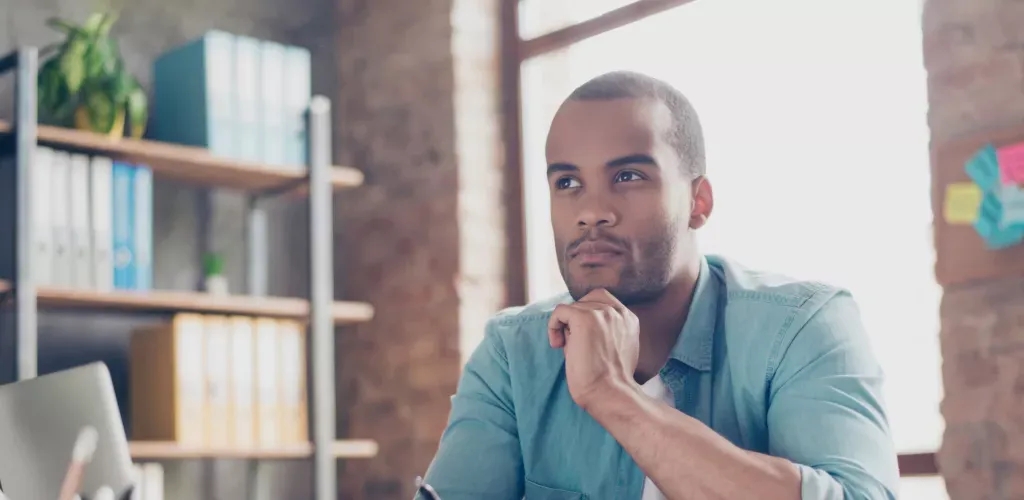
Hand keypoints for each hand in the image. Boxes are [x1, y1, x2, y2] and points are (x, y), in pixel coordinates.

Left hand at [548, 289, 639, 410]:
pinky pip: (560, 311)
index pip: (603, 301)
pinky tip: (557, 344)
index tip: (582, 336)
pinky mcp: (584, 318)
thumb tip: (573, 325)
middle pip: (587, 301)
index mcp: (629, 319)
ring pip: (573, 307)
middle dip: (576, 318)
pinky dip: (553, 326)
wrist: (609, 393)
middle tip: (573, 342)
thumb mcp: (615, 348)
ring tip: (568, 348)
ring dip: (566, 326)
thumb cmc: (609, 380)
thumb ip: (604, 331)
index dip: (588, 313)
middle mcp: (617, 312)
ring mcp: (602, 313)